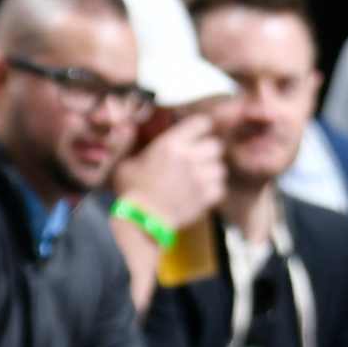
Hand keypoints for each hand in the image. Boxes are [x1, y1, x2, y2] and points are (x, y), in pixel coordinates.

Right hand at [112, 115, 225, 233]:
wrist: (141, 222)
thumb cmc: (130, 192)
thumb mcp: (127, 163)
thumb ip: (138, 149)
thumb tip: (137, 138)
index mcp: (171, 144)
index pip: (202, 123)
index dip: (200, 128)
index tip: (195, 133)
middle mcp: (190, 158)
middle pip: (216, 145)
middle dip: (208, 150)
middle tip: (197, 157)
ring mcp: (201, 178)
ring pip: (220, 167)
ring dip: (211, 171)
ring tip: (198, 177)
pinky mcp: (207, 198)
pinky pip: (220, 188)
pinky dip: (213, 190)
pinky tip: (199, 192)